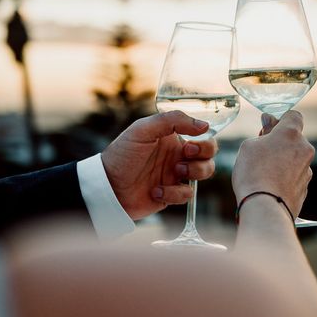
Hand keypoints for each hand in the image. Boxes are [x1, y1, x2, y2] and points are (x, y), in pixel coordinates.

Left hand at [101, 111, 217, 219]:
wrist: (107, 186)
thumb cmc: (122, 154)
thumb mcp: (143, 129)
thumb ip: (173, 120)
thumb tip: (204, 125)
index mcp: (173, 138)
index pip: (203, 137)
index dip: (204, 142)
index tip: (190, 144)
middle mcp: (177, 156)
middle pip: (209, 157)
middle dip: (202, 158)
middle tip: (183, 158)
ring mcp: (175, 176)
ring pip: (203, 175)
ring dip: (193, 173)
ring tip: (173, 172)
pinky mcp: (171, 195)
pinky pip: (186, 195)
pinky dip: (173, 193)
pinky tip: (155, 190)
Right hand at [232, 111, 314, 217]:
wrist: (265, 208)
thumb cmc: (254, 173)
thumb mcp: (249, 146)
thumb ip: (263, 132)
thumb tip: (269, 123)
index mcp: (291, 134)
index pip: (293, 116)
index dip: (280, 120)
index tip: (268, 129)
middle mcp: (304, 149)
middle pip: (293, 139)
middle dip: (280, 143)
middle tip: (261, 153)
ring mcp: (306, 170)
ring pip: (294, 160)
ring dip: (282, 162)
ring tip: (263, 174)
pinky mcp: (305, 188)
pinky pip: (294, 177)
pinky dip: (284, 179)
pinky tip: (270, 187)